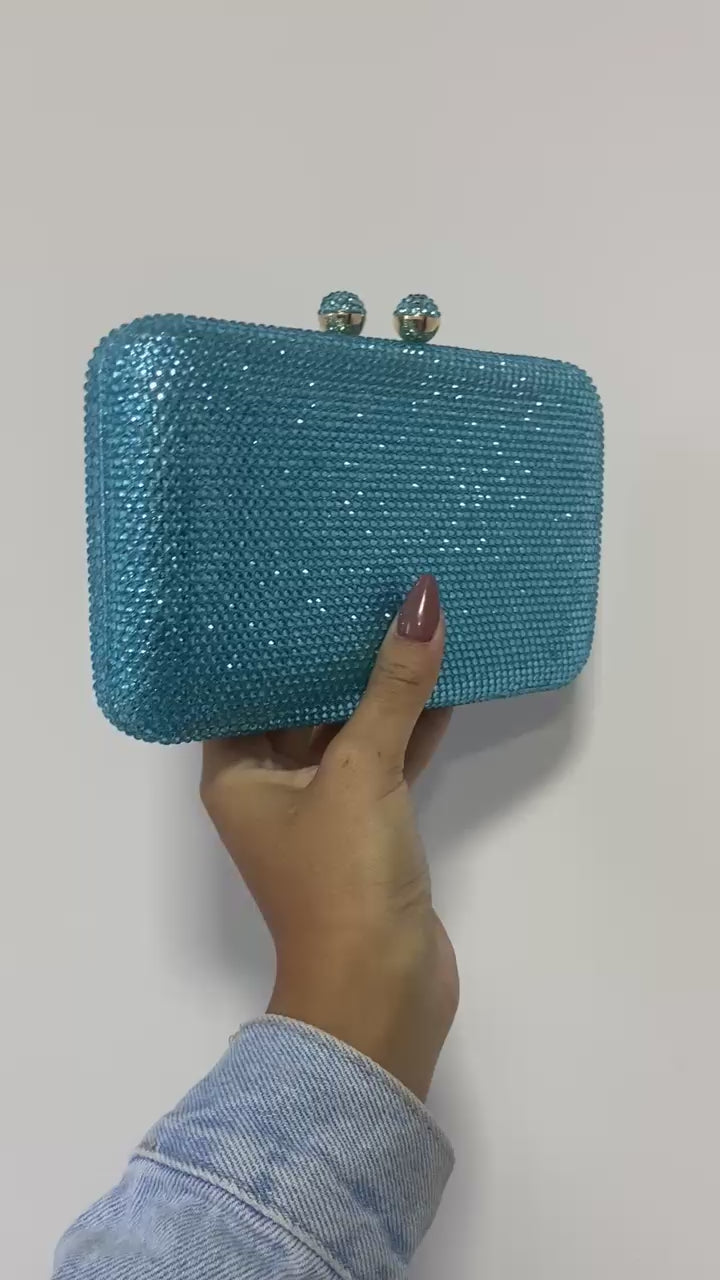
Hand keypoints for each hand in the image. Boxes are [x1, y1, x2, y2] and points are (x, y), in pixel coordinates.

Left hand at [201, 575, 457, 1099]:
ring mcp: (321, 812)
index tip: (299, 583)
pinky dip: (411, 728)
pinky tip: (443, 682)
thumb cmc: (342, 880)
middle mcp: (270, 788)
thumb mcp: (363, 771)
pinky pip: (386, 761)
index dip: (268, 639)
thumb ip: (393, 689)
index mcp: (237, 774)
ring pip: (349, 733)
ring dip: (380, 689)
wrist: (381, 994)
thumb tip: (422, 604)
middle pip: (299, 705)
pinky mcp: (368, 830)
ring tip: (410, 619)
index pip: (242, 689)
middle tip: (364, 584)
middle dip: (334, 656)